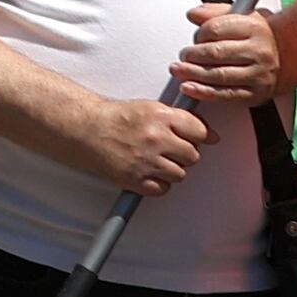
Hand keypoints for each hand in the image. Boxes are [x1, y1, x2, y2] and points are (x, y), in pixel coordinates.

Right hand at [78, 91, 213, 197]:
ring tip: (154, 160)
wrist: (85, 130)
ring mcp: (146, 160)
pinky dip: (157, 183)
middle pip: (192, 156)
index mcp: (161, 117)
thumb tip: (211, 136)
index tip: (191, 139)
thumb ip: (181, 120)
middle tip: (167, 149)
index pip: (200, 132)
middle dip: (182, 154)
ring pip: (180, 174)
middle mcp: (156, 138)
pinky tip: (147, 172)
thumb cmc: (116, 118)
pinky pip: (163, 188)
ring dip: (170, 170)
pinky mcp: (136, 179)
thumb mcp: (150, 108)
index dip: (198, 137)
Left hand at [173, 3, 290, 109]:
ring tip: (179, 69)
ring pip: (218, 75)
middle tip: (183, 55)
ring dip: (193, 73)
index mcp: (254, 28)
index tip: (195, 38)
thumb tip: (193, 14)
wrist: (285, 56)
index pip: (216, 29)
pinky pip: (225, 94)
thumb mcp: (239, 15)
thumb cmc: (257, 36)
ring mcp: (258, 74)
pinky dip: (203, 92)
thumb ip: (213, 12)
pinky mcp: (255, 94)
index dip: (199, 34)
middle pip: (215, 53)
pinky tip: (189, 87)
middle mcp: (258, 51)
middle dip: (192, 55)